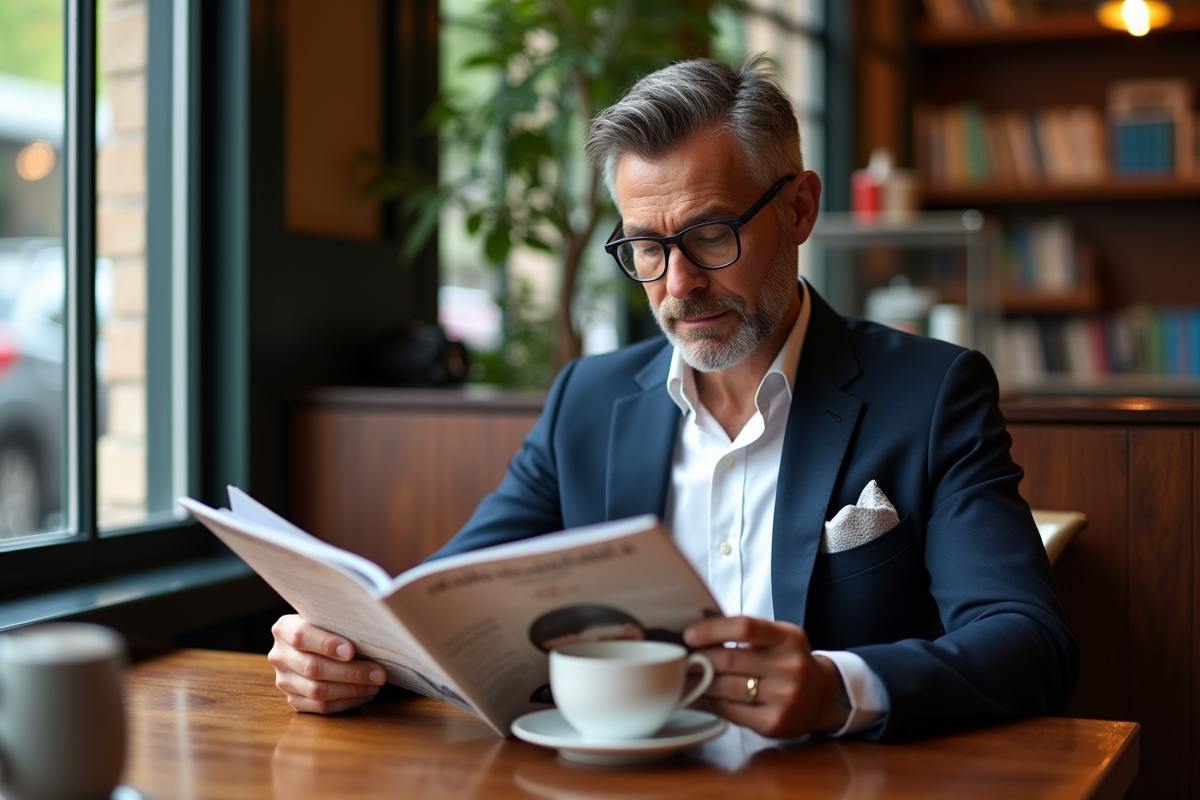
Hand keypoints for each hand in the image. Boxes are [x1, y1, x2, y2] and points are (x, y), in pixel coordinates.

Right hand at [268, 615, 387, 713]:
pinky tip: (364, 694)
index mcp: (284, 628)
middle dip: (351, 672)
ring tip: (375, 684)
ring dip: (352, 690)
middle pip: (313, 668)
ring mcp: (284, 680)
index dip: (326, 644)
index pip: (301, 636)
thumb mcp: (329, 615)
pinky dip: (346, 702)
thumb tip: (373, 626)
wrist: (315, 640)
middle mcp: (280, 655)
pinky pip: (320, 707)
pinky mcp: (293, 699)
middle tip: (379, 673)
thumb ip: (340, 620)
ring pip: (318, 691)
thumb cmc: (329, 624)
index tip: (352, 651)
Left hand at [683, 616, 848, 737]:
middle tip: (684, 659)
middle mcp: (790, 667)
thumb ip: (745, 632)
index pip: (745, 627)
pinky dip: (710, 703)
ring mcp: (783, 697)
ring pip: (726, 688)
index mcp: (788, 638)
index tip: (690, 635)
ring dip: (700, 682)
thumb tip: (698, 631)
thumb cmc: (789, 661)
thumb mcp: (778, 637)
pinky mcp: (773, 723)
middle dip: (700, 659)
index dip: (712, 630)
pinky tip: (702, 696)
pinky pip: (730, 711)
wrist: (823, 696)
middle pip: (729, 660)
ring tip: (688, 677)